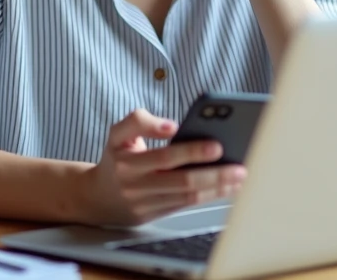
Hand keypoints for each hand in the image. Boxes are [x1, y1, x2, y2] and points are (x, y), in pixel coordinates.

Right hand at [78, 109, 246, 225]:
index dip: (189, 151)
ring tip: (240, 177)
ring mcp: (147, 203)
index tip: (215, 144)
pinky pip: (187, 205)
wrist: (97, 198)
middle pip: (182, 180)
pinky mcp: (155, 215)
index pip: (163, 155)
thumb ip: (140, 121)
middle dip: (214, 173)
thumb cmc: (115, 159)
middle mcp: (137, 184)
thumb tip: (171, 127)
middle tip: (238, 165)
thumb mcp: (118, 134)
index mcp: (128, 161)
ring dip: (217, 188)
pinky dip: (210, 196)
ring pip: (188, 196)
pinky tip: (227, 188)